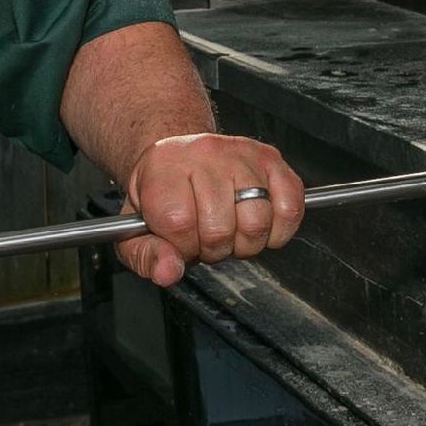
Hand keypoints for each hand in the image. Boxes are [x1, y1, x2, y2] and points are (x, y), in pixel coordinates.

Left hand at [115, 133, 303, 285]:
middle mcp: (205, 153)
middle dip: (213, 248)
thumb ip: (145, 256)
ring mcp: (242, 153)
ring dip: (245, 242)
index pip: (180, 223)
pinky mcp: (271, 159)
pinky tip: (257, 222)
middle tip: (204, 234)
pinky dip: (278, 230)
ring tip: (229, 227)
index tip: (179, 238)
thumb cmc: (159, 193)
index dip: (182, 245)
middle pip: (220, 229)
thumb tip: (168, 272)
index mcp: (164, 168)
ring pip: (257, 222)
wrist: (177, 155)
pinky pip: (290, 208)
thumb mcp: (135, 227)